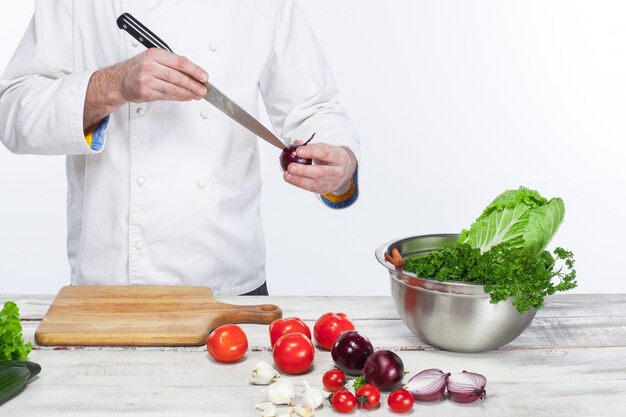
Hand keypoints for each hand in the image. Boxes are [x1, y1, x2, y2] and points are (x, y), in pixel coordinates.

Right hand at [84, 49, 207, 129]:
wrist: (120, 80)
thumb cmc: (138, 67)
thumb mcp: (153, 58)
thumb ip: (171, 62)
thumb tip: (192, 69)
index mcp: (154, 55)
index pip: (179, 63)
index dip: (194, 70)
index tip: (204, 76)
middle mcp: (150, 67)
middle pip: (178, 77)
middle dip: (193, 85)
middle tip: (204, 89)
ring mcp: (147, 81)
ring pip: (173, 88)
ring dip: (188, 93)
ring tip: (198, 94)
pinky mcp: (146, 93)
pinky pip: (167, 96)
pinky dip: (179, 97)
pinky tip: (186, 97)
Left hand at [283, 142, 356, 194]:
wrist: (344, 171)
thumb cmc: (331, 158)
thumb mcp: (325, 148)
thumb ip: (311, 146)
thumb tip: (296, 142)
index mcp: (339, 157)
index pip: (325, 154)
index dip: (311, 152)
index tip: (298, 151)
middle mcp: (339, 172)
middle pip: (321, 172)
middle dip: (304, 170)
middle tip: (291, 167)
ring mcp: (333, 183)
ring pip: (315, 184)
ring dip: (299, 180)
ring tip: (287, 175)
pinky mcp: (325, 190)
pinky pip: (311, 189)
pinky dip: (299, 183)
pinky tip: (290, 178)